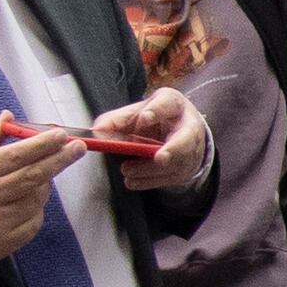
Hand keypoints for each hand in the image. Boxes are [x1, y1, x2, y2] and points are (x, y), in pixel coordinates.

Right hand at [0, 116, 84, 268]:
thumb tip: (9, 116)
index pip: (14, 156)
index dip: (40, 144)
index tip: (60, 134)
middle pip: (32, 176)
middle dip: (59, 159)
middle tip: (78, 147)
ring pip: (37, 198)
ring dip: (46, 185)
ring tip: (42, 177)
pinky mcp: (8, 240)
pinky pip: (35, 220)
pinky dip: (37, 209)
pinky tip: (28, 203)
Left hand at [85, 85, 207, 191]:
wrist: (183, 132)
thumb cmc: (159, 118)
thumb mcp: (140, 110)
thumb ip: (119, 119)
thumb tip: (96, 130)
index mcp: (175, 106)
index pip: (168, 104)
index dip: (157, 111)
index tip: (144, 118)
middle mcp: (189, 129)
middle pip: (184, 141)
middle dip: (173, 150)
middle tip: (159, 157)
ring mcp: (190, 153)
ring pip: (174, 164)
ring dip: (150, 169)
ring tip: (127, 169)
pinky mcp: (183, 171)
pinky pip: (167, 179)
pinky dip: (148, 181)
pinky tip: (132, 181)